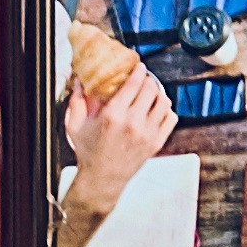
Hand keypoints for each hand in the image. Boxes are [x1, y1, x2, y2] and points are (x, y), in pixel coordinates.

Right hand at [64, 54, 174, 194]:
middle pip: (151, 88)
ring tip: (151, 92)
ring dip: (158, 93)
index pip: (134, 83)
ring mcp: (147, 134)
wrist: (102, 180)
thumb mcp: (75, 125)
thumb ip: (76, 101)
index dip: (139, 70)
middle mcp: (133, 123)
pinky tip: (157, 109)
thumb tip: (78, 81)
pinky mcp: (156, 143)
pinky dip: (166, 110)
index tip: (138, 66)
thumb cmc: (88, 153)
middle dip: (148, 80)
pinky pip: (170, 118)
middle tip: (143, 79)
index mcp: (113, 115)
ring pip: (164, 101)